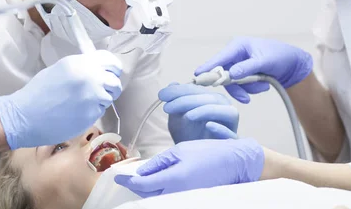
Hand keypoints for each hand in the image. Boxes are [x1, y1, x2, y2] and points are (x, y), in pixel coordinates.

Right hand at [0, 50, 121, 148]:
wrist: (26, 115)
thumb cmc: (39, 92)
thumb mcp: (61, 69)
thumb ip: (81, 67)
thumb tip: (97, 69)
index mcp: (82, 63)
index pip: (110, 61)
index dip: (113, 68)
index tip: (111, 73)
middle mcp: (91, 77)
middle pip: (115, 81)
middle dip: (111, 86)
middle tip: (102, 90)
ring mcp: (93, 97)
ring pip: (109, 97)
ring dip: (101, 100)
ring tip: (82, 103)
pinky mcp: (92, 115)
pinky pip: (100, 111)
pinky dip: (92, 112)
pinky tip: (77, 112)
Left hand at [115, 138, 263, 197]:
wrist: (233, 164)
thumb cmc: (208, 153)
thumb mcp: (180, 151)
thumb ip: (159, 162)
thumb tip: (141, 171)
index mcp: (174, 179)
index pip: (142, 183)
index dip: (127, 180)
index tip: (117, 175)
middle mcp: (177, 193)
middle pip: (146, 193)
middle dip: (134, 185)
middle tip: (124, 176)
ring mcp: (184, 198)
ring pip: (155, 197)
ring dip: (145, 189)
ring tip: (137, 178)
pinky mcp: (189, 199)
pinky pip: (166, 197)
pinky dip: (157, 191)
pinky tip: (154, 183)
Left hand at [161, 83, 237, 142]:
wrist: (191, 160)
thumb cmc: (186, 136)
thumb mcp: (176, 118)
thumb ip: (175, 101)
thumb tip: (172, 84)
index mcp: (211, 100)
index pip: (198, 90)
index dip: (179, 90)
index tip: (161, 96)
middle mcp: (223, 110)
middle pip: (211, 98)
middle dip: (187, 99)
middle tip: (167, 107)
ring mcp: (230, 126)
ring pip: (227, 111)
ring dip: (207, 110)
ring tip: (187, 116)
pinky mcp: (232, 143)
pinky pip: (232, 134)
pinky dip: (221, 128)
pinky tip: (208, 125)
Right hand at [195, 37, 311, 102]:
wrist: (293, 65)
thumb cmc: (280, 57)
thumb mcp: (265, 61)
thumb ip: (247, 67)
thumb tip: (231, 74)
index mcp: (238, 46)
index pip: (220, 58)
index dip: (208, 67)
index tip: (198, 76)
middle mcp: (235, 55)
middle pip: (224, 74)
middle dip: (237, 86)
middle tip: (245, 97)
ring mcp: (239, 65)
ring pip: (233, 82)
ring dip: (248, 88)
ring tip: (264, 86)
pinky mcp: (243, 74)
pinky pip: (241, 86)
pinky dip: (252, 89)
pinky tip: (264, 85)